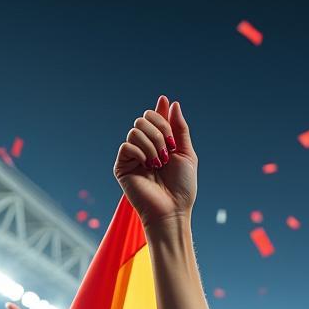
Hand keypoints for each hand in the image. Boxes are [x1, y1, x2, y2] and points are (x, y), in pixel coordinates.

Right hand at [114, 95, 196, 227]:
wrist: (173, 209)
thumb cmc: (182, 188)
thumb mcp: (187, 155)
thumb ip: (180, 130)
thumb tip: (172, 104)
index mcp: (160, 145)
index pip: (154, 119)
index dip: (159, 110)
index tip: (164, 99)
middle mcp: (144, 148)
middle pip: (143, 118)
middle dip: (160, 131)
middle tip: (168, 150)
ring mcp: (132, 156)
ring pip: (135, 130)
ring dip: (153, 145)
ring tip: (160, 163)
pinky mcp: (122, 166)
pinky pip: (127, 146)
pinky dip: (141, 153)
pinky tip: (148, 166)